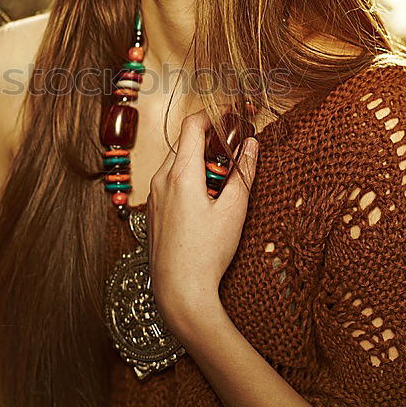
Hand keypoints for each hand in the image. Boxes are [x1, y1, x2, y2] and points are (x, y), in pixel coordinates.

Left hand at [145, 104, 259, 338]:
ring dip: (200, 160)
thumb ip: (243, 173)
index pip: (192, 125)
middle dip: (210, 140)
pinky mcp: (153, 211)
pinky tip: (207, 199)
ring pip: (176, 163)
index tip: (234, 117)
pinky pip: (169, 181)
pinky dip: (188, 178)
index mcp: (180, 174)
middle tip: (235, 148)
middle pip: (184, 143)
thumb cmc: (206, 253)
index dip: (214, 115)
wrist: (179, 291)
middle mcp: (161, 179)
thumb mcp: (234, 211)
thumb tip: (252, 145)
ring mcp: (153, 196)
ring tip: (224, 179)